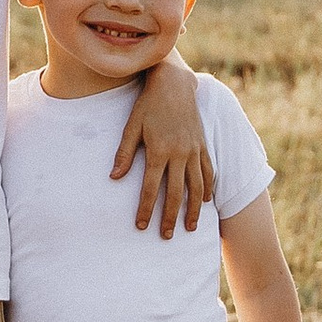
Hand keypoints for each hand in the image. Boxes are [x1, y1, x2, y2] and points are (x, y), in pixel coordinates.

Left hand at [111, 60, 215, 238]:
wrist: (174, 85)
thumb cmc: (148, 105)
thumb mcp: (131, 126)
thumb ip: (124, 153)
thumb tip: (114, 177)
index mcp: (159, 150)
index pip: (150, 188)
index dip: (145, 209)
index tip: (141, 226)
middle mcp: (179, 153)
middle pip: (175, 193)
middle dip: (170, 217)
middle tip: (166, 236)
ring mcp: (194, 150)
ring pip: (196, 187)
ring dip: (193, 209)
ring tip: (190, 227)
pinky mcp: (202, 145)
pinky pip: (208, 171)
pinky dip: (207, 188)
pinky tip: (206, 201)